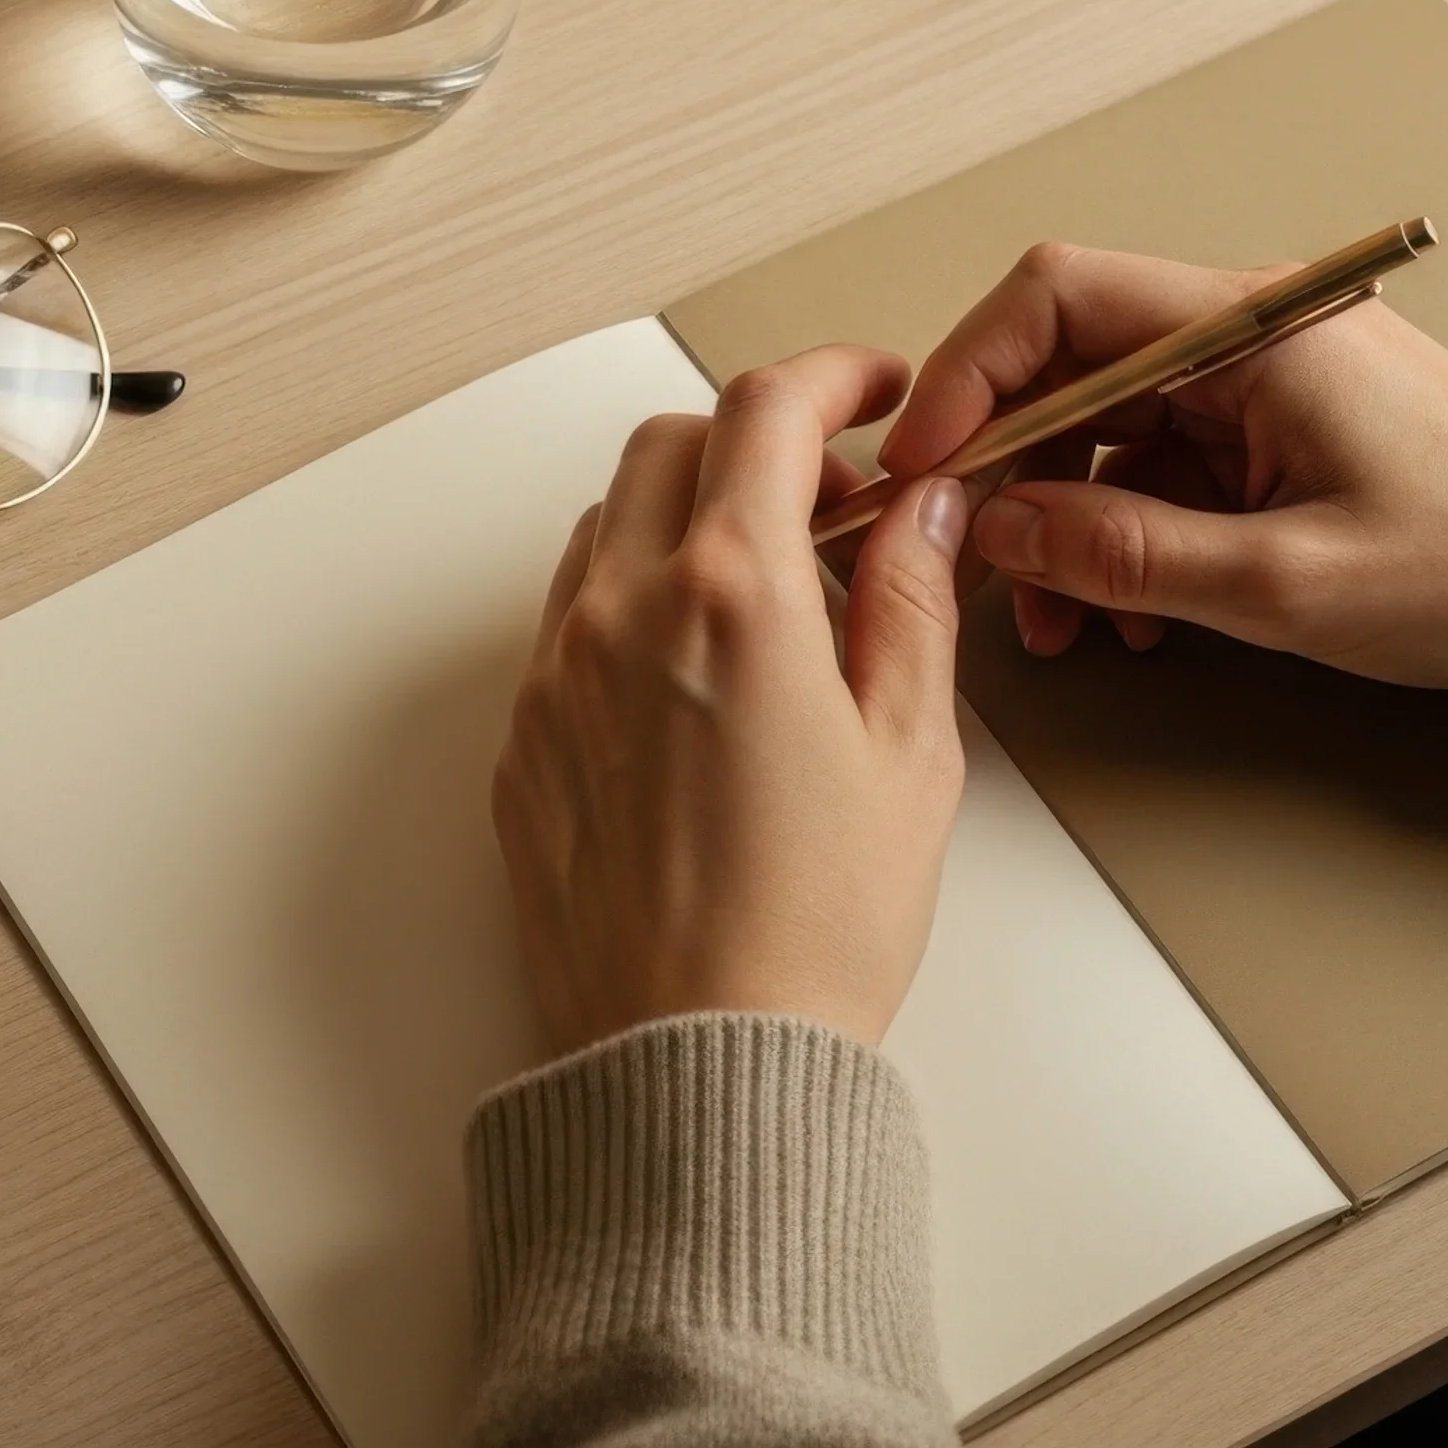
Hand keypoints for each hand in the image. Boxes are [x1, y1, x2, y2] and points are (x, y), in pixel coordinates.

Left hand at [491, 346, 970, 1056]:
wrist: (700, 1069)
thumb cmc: (816, 932)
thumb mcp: (911, 753)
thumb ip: (913, 601)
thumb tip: (923, 509)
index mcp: (729, 595)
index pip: (768, 410)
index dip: (831, 378)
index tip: (873, 393)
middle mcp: (622, 611)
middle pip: (671, 444)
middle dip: (754, 441)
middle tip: (831, 500)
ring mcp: (556, 673)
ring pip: (607, 524)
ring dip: (682, 518)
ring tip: (765, 590)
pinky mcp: (523, 740)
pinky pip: (567, 620)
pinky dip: (631, 603)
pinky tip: (696, 675)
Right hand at [877, 240, 1447, 689]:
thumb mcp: (1292, 585)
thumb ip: (1130, 556)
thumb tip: (1006, 532)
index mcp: (1251, 328)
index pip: (1056, 296)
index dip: (968, 371)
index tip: (926, 460)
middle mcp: (1247, 333)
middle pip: (1069, 362)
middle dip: (1006, 465)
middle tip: (968, 552)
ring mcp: (1261, 381)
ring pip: (1105, 424)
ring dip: (1060, 517)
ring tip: (1053, 614)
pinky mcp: (1278, 429)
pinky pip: (1159, 462)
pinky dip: (1122, 532)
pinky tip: (1127, 610)